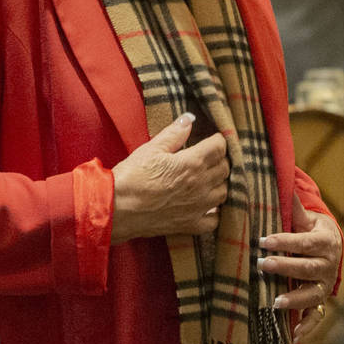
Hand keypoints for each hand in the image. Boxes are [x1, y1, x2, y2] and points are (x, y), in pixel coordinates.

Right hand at [110, 113, 229, 243]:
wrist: (118, 208)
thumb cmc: (132, 176)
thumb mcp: (151, 148)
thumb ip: (174, 133)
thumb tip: (189, 119)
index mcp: (192, 163)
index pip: (219, 147)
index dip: (218, 140)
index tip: (213, 138)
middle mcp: (200, 185)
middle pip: (224, 169)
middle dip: (220, 159)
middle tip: (209, 155)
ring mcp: (198, 208)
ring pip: (224, 193)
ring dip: (220, 182)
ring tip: (209, 177)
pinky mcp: (190, 225)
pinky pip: (214, 219)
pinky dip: (215, 211)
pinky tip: (206, 204)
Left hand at [258, 193, 341, 343]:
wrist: (331, 247)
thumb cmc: (311, 229)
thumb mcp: (305, 217)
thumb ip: (293, 205)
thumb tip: (280, 177)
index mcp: (323, 242)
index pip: (302, 242)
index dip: (284, 241)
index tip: (263, 240)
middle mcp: (328, 265)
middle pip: (306, 268)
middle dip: (284, 267)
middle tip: (262, 265)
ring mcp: (325, 285)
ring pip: (311, 293)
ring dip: (294, 298)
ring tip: (274, 301)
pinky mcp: (322, 302)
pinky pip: (316, 317)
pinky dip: (306, 326)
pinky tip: (293, 333)